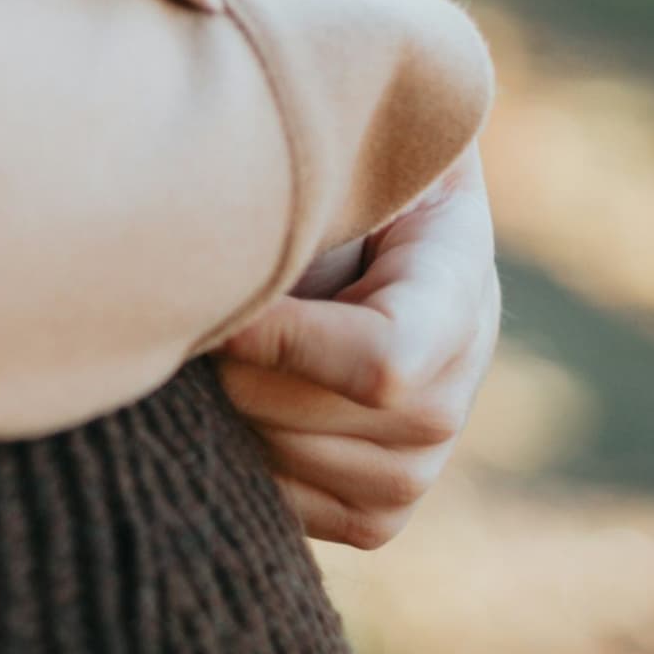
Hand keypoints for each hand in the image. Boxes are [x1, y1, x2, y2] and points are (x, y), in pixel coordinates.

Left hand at [214, 146, 498, 548]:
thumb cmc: (327, 171)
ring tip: (218, 351)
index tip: (219, 305)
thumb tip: (248, 187)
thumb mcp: (336, 140)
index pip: (387, 357)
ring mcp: (429, 453)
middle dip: (235, 369)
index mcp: (455, 274)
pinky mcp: (385, 505)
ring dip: (232, 414)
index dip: (282, 341)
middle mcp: (462, 375)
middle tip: (192, 317)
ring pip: (300, 465)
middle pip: (320, 416)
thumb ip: (317, 156)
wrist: (348, 229)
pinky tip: (233, 404)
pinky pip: (302, 513)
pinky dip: (248, 467)